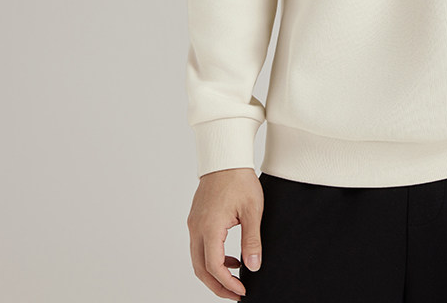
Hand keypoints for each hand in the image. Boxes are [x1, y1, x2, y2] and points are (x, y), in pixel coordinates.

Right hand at [188, 167, 263, 299]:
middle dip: (217, 286)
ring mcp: (194, 223)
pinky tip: (230, 258)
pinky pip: (199, 246)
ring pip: (197, 259)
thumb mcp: (252, 211)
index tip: (241, 290)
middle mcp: (196, 228)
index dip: (227, 283)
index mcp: (210, 227)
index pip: (214, 266)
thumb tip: (253, 266)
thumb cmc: (240, 179)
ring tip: (234, 278)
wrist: (226, 157)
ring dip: (213, 273)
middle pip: (200, 269)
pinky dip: (211, 258)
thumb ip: (252, 241)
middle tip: (235, 294)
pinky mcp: (195, 219)